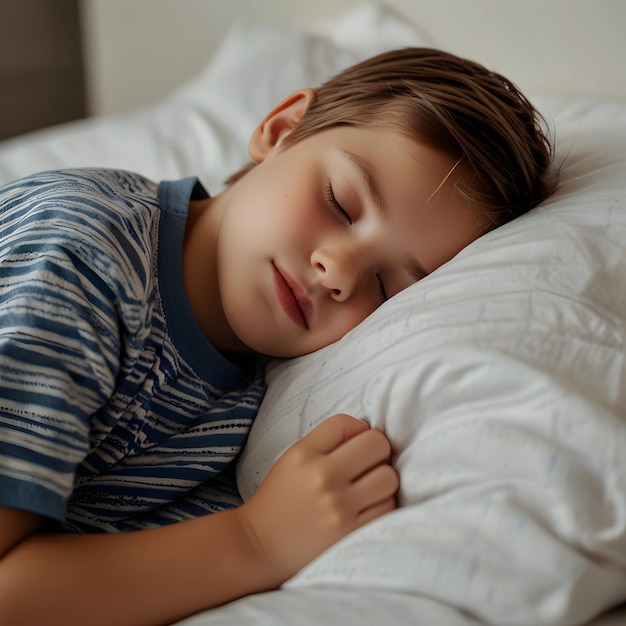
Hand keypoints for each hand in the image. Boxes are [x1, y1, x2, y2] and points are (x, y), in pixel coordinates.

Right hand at [236, 413, 398, 583]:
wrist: (258, 546)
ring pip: (389, 477)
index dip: (358, 430)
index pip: (347, 423)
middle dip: (377, 452)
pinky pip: (388, 507)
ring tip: (368, 489)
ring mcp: (339, 506)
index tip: (354, 444)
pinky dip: (382, 505)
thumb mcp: (293, 458)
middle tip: (368, 465)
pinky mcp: (350, 533)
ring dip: (383, 481)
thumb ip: (327, 441)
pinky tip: (366, 508)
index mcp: (304, 454)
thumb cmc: (279, 499)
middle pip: (377, 444)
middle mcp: (322, 476)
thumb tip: (367, 430)